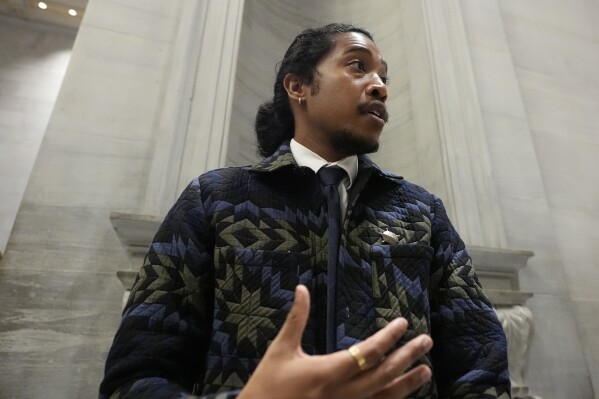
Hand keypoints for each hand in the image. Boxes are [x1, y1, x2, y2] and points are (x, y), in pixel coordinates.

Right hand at [237, 285, 432, 398]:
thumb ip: (297, 318)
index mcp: (328, 372)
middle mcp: (343, 393)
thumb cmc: (268, 384)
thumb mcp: (281, 349)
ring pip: (385, 396)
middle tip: (426, 341)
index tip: (402, 323)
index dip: (388, 337)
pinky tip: (402, 393)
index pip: (368, 353)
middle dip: (408, 356)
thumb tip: (302, 288)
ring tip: (426, 370)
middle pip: (384, 374)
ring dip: (408, 383)